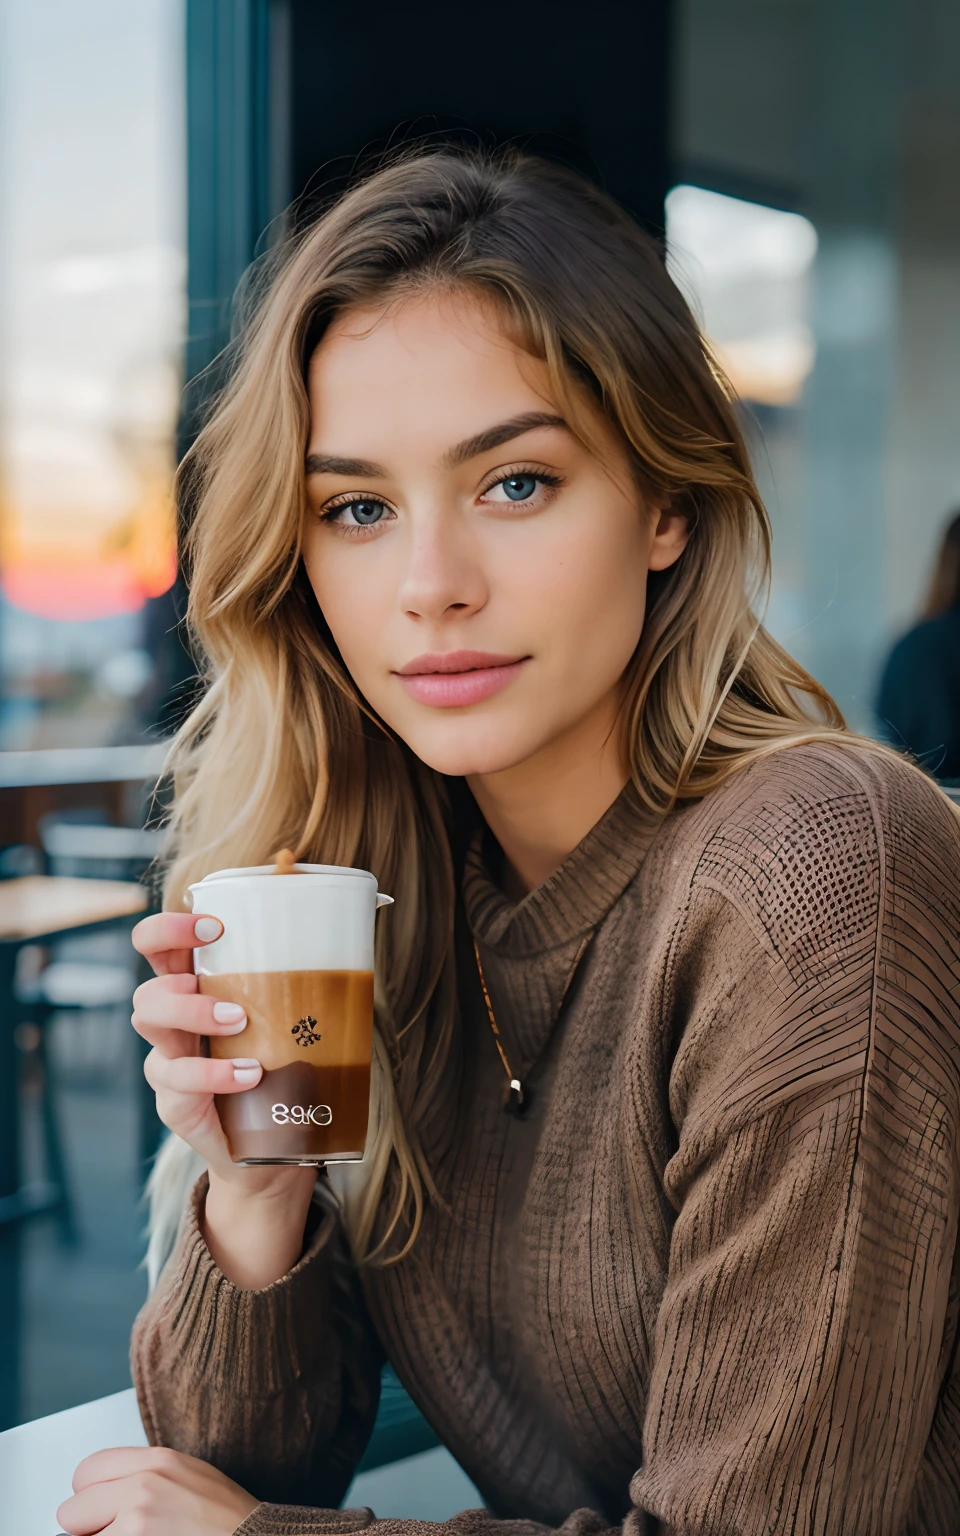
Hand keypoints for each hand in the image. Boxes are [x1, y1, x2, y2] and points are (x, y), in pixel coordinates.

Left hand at [56, 1446, 258, 1534]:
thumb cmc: (229, 1518)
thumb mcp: (188, 1476)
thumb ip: (145, 1476)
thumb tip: (106, 1496)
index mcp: (157, 1461)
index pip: (87, 1472)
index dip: (89, 1497)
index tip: (98, 1511)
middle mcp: (142, 1486)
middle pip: (73, 1511)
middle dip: (89, 1529)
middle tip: (116, 1532)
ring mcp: (138, 1522)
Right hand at [131, 911, 309, 1200]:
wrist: (272, 1145)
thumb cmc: (281, 1066)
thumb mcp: (286, 1019)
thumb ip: (301, 981)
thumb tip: (359, 936)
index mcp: (193, 988)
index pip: (156, 946)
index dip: (169, 928)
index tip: (214, 926)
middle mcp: (171, 1022)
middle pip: (145, 990)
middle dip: (181, 987)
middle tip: (234, 1002)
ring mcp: (167, 1061)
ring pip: (149, 1023)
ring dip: (194, 1015)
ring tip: (240, 1023)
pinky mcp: (174, 1101)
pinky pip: (179, 1080)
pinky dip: (216, 1073)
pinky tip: (251, 1073)